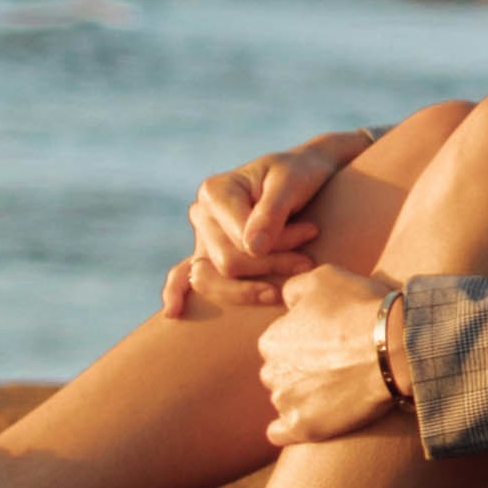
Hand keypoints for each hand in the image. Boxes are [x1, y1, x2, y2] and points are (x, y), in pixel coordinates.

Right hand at [166, 127, 375, 319]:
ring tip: (283, 289)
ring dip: (251, 289)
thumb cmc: (299, 175)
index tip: (312, 233)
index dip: (277, 244)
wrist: (304, 176)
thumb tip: (252, 249)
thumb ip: (271, 213)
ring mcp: (202, 237)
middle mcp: (202, 214)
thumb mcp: (291, 183)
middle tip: (308, 260)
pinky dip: (177, 293)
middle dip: (272, 266)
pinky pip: (184, 277)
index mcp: (214, 191)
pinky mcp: (208, 255)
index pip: (239, 238)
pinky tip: (174, 312)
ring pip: (213, 279)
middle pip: (228, 263)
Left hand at [257, 264, 404, 446]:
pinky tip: (312, 419)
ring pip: (286, 400)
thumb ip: (295, 289)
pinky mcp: (303, 428)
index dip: (307, 341)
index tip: (331, 342)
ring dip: (303, 396)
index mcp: (272, 339)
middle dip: (301, 370)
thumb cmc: (361, 310)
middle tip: (336, 365)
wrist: (394, 348)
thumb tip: (286, 302)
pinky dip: (291, 428)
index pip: (281, 342)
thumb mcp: (324, 278)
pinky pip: (281, 433)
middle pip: (282, 373)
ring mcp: (286, 402)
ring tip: (338, 389)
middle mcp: (271, 372)